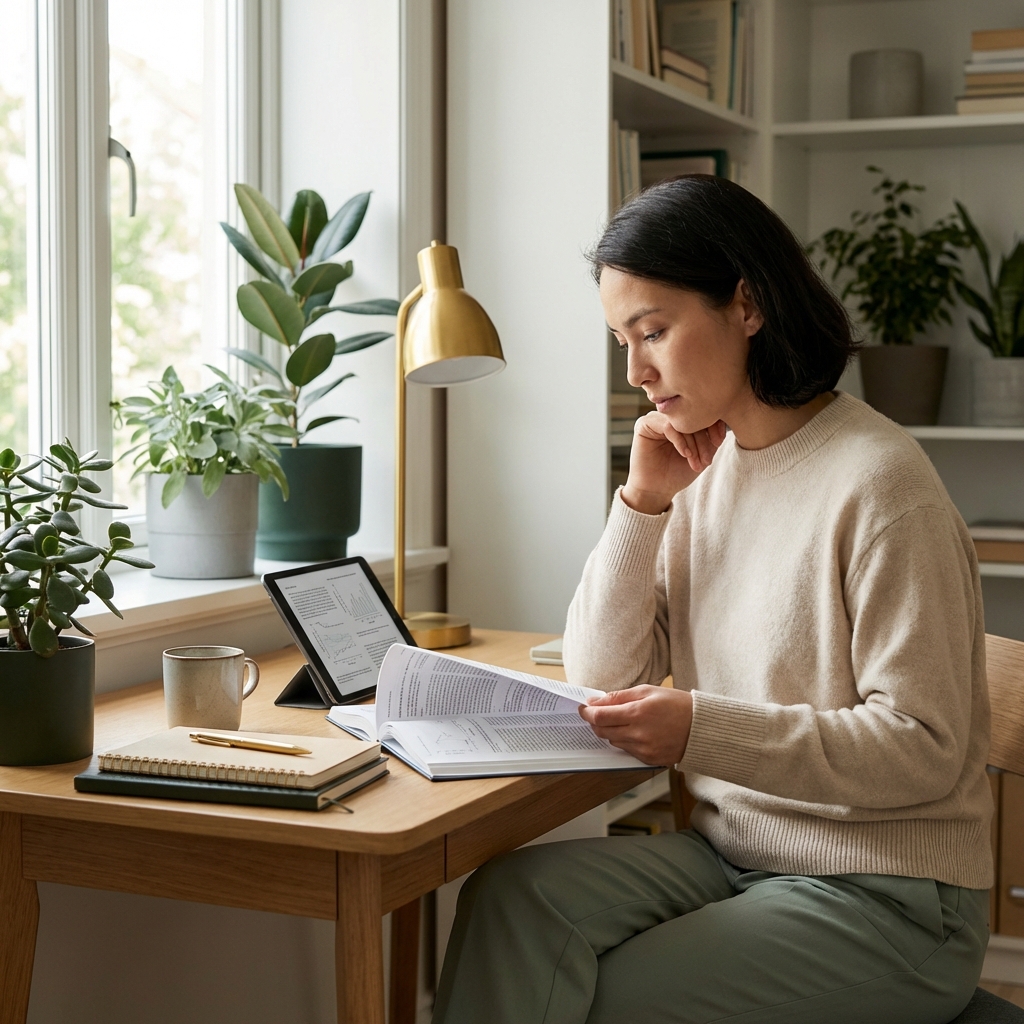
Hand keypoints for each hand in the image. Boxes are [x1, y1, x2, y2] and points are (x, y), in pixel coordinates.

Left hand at [578, 686, 692, 765]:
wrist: (702, 728)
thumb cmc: (677, 705)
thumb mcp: (648, 691)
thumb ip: (619, 696)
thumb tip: (596, 701)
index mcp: (638, 712)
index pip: (600, 716)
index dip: (587, 712)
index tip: (583, 707)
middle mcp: (638, 733)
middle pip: (602, 731)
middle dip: (595, 722)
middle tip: (596, 713)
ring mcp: (643, 749)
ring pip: (612, 741)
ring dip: (609, 731)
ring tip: (619, 720)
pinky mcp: (648, 759)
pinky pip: (626, 750)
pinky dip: (623, 740)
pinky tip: (632, 731)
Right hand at [620, 415, 726, 515]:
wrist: (657, 490)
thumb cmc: (679, 472)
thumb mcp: (702, 453)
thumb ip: (711, 436)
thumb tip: (722, 420)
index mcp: (681, 418)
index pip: (701, 411)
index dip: (714, 425)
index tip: (718, 442)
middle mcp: (669, 415)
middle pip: (692, 417)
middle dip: (703, 440)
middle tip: (707, 460)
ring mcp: (656, 418)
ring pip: (681, 422)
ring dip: (693, 443)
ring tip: (696, 463)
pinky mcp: (644, 424)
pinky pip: (667, 426)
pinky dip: (680, 441)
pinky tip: (685, 455)